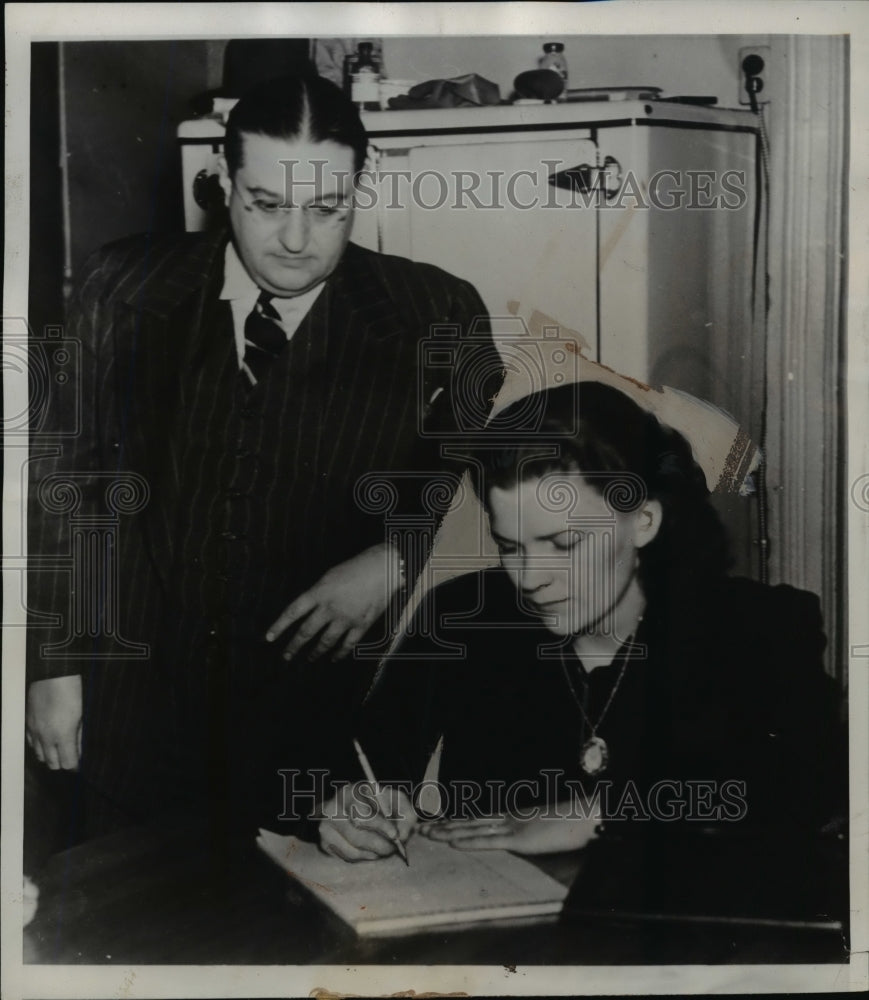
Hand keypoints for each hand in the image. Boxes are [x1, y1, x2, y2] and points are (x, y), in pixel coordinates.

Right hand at [26, 675, 82, 769]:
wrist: (53, 673)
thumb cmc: (72, 691)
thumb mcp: (82, 714)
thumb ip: (79, 735)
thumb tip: (79, 750)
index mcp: (63, 734)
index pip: (68, 763)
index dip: (75, 765)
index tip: (80, 764)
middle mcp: (46, 736)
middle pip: (52, 763)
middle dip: (63, 763)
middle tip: (71, 758)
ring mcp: (35, 730)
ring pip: (39, 756)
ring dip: (50, 756)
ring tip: (60, 750)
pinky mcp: (28, 723)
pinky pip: (31, 743)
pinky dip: (40, 746)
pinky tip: (47, 740)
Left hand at [266, 543, 403, 660]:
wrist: (384, 568)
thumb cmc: (356, 567)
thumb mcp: (330, 575)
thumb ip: (318, 593)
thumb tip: (308, 608)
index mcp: (319, 592)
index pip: (292, 612)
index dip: (279, 626)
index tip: (269, 639)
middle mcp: (329, 608)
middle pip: (306, 632)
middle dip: (294, 646)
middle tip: (286, 656)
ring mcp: (345, 618)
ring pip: (325, 641)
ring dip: (315, 653)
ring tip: (308, 659)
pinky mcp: (361, 625)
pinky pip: (347, 644)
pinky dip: (339, 653)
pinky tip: (334, 658)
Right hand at [318, 781, 415, 862]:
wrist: (357, 807)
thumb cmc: (380, 803)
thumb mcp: (396, 800)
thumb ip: (405, 814)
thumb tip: (402, 836)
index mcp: (350, 792)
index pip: (362, 813)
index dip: (380, 826)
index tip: (395, 835)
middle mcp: (333, 808)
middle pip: (357, 836)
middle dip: (380, 845)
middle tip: (393, 848)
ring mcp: (326, 826)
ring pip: (353, 850)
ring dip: (374, 854)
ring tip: (385, 849)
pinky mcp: (324, 842)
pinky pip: (347, 857)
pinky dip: (364, 858)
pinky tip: (372, 851)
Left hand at [419, 808, 599, 854]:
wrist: (583, 816)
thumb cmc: (569, 823)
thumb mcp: (544, 827)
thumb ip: (530, 831)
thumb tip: (522, 838)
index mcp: (513, 817)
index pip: (479, 820)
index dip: (457, 822)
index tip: (439, 824)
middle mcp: (507, 820)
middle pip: (470, 822)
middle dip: (444, 826)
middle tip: (421, 828)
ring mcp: (511, 828)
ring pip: (473, 831)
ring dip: (448, 833)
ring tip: (428, 834)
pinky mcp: (518, 840)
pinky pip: (489, 842)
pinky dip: (468, 842)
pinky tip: (453, 843)